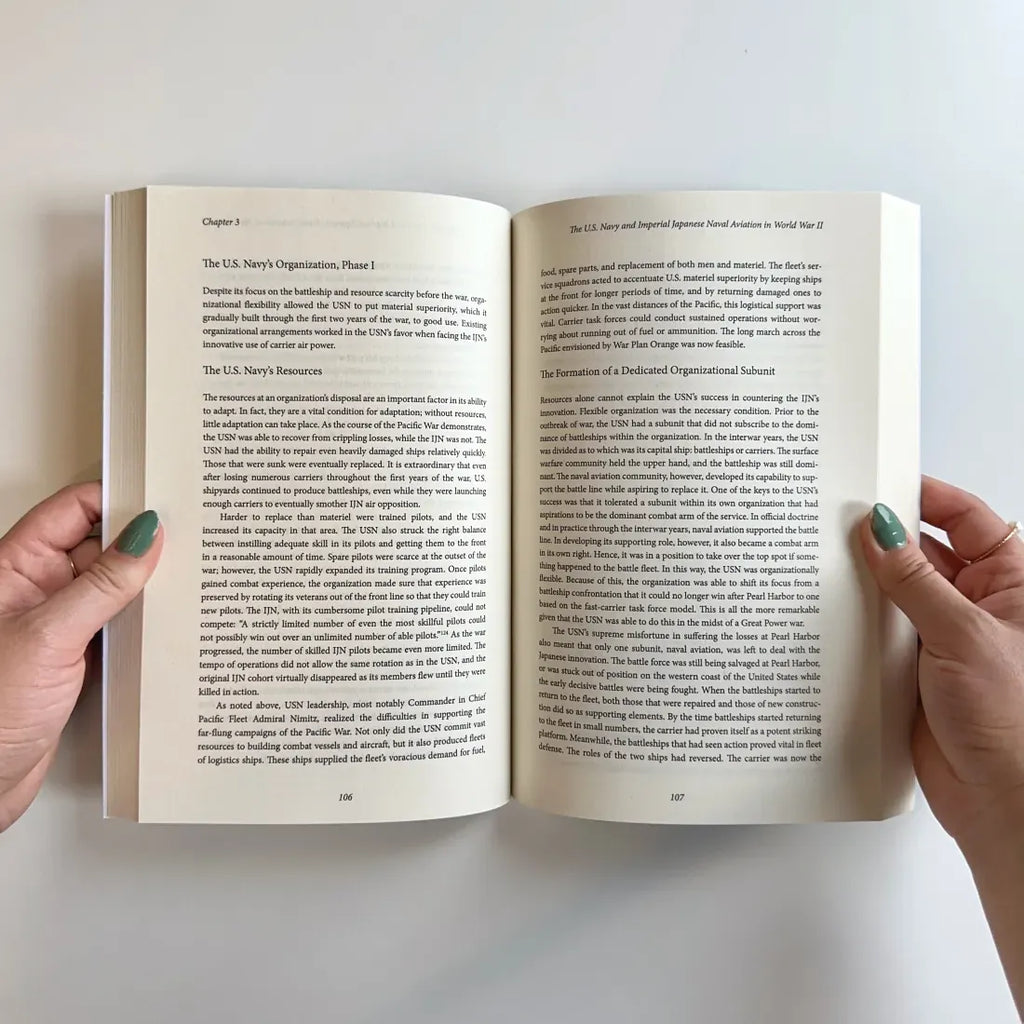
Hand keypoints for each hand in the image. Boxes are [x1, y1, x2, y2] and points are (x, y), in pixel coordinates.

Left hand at [0, 483, 161, 830]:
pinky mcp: (76, 658)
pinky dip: (144, 621)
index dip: (119, 501)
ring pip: (113, 586)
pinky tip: (171, 623)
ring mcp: (58, 624)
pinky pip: (117, 624)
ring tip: (190, 579)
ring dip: (147, 585)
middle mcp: (36, 589)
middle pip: (100, 544)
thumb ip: (103, 585)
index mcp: (14, 567)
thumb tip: (146, 536)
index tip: (167, 501)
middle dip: (143, 541)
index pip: (74, 510)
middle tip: (193, 539)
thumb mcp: (49, 637)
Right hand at [863, 475, 1023, 1013]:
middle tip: (838, 523)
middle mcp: (977, 606)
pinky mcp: (912, 670)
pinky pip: (879, 633)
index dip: (927, 498)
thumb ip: (914, 581)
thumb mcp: (964, 634)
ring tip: (826, 562)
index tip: (881, 484)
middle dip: (885, 540)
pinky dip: (856, 623)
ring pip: (896, 593)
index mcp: (1011, 585)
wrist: (999, 801)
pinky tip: (830, 612)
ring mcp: (942, 638)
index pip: (968, 520)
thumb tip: (880, 532)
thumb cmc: (1013, 721)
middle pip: (926, 553)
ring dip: (867, 583)